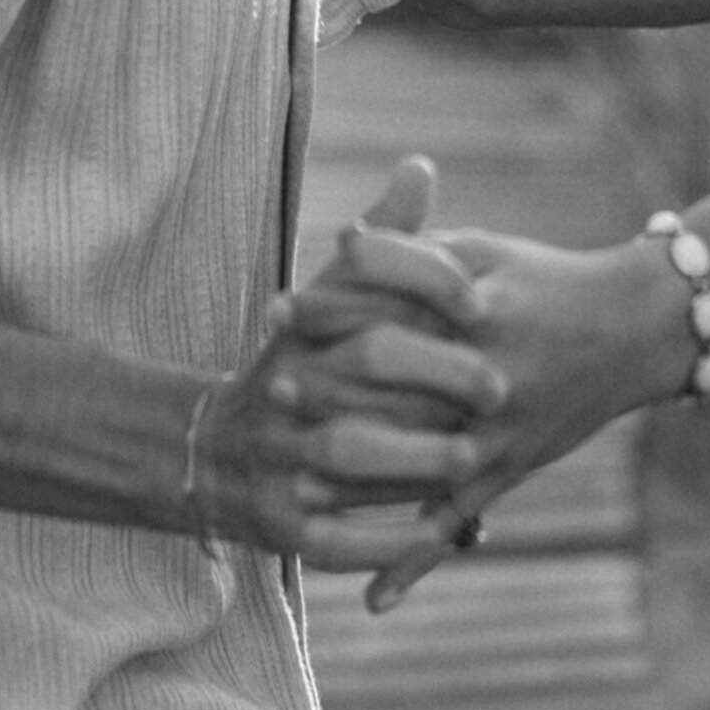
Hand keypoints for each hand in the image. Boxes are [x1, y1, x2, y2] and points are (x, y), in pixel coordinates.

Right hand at [191, 158, 507, 572]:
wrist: (212, 453)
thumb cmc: (298, 364)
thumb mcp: (329, 300)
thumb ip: (383, 243)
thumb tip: (422, 168)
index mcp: (303, 337)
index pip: (363, 308)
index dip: (421, 300)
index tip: (479, 306)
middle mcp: (286, 396)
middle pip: (358, 380)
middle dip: (431, 384)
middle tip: (497, 392)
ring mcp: (280, 466)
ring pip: (348, 461)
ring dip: (413, 460)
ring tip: (471, 459)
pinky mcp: (280, 529)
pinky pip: (335, 541)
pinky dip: (385, 542)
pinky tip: (438, 534)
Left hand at [296, 221, 669, 614]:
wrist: (639, 327)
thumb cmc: (547, 281)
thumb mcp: (485, 251)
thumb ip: (416, 252)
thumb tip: (342, 243)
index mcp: (479, 309)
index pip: (391, 307)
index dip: (329, 307)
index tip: (276, 310)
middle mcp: (489, 373)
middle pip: (397, 389)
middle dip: (331, 391)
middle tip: (273, 392)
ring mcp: (500, 432)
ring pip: (419, 465)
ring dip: (355, 479)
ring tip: (293, 485)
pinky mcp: (512, 470)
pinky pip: (458, 522)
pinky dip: (417, 563)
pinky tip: (373, 598)